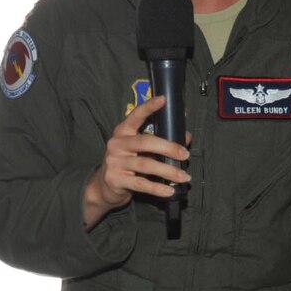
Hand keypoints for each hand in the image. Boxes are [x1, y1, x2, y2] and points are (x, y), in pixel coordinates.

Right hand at [83, 96, 189, 227]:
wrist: (104, 186)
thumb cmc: (127, 163)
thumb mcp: (140, 150)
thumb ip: (160, 142)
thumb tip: (186, 137)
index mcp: (123, 132)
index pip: (135, 116)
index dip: (149, 107)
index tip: (163, 100)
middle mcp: (116, 144)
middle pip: (145, 142)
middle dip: (168, 148)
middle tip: (184, 154)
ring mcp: (114, 162)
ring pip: (145, 164)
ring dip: (168, 170)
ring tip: (184, 176)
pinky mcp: (115, 179)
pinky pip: (141, 184)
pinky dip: (157, 188)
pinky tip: (169, 190)